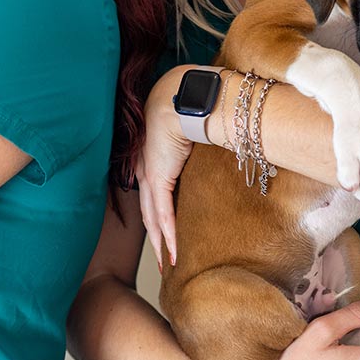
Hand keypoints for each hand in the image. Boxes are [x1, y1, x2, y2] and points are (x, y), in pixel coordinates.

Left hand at [136, 65, 195, 268]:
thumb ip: (197, 144)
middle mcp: (144, 167)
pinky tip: (172, 250)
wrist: (181, 97)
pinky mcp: (157, 177)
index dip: (156, 215)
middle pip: (147, 210)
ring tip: (168, 263)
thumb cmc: (189, 106)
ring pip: (152, 217)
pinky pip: (161, 212)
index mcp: (150, 155)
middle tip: (163, 259)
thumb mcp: (191, 130)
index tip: (163, 233)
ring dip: (161, 242)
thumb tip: (215, 147)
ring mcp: (148, 173)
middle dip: (155, 237)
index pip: (151, 193)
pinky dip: (168, 233)